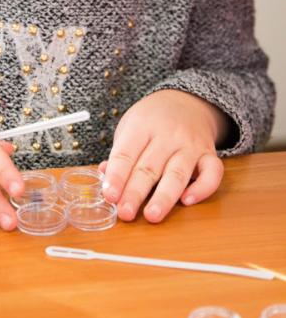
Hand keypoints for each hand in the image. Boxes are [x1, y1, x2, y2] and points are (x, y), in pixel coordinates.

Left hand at [99, 90, 226, 222]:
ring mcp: (190, 144)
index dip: (117, 176)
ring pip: (177, 173)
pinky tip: (188, 201)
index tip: (109, 196)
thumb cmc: (151, 121)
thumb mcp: (129, 129)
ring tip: (152, 215)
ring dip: (164, 197)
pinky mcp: (209, 154)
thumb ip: (119, 156)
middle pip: (149, 167)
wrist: (186, 101)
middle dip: (136, 193)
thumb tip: (106, 180)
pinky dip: (203, 188)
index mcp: (141, 126)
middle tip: (125, 213)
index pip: (126, 154)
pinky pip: (212, 172)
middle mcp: (167, 134)